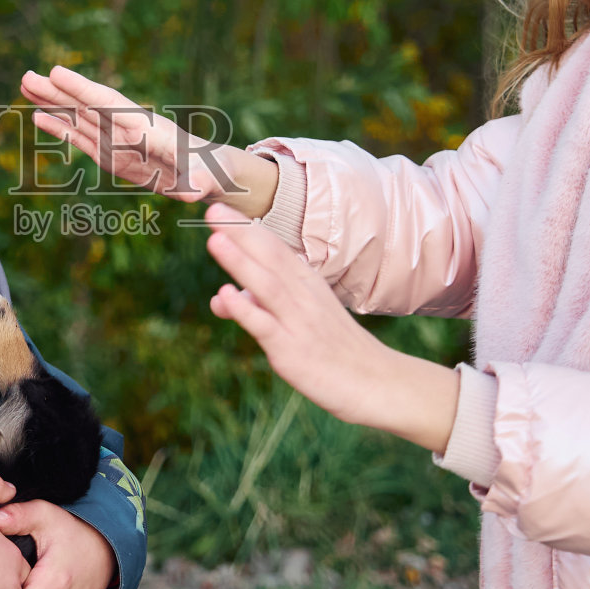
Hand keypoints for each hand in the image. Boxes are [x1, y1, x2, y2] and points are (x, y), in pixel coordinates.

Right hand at [19, 66, 279, 216]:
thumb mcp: (208, 178)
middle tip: (26, 75)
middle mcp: (127, 128)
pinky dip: (59, 127)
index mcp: (146, 128)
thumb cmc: (212, 173)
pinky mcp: (112, 155)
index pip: (110, 103)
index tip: (56, 72)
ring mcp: (116, 140)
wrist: (211, 174)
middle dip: (58, 90)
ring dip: (52, 102)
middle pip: (87, 104)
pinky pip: (81, 137)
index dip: (83, 88)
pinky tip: (38, 116)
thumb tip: (198, 189)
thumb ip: (200, 181)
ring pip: (79, 116)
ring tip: (24, 84)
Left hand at [204, 203, 460, 452]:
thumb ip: (258, 307)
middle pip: (271, 259)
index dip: (248, 228)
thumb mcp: (297, 319)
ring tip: (214, 239)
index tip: (222, 205)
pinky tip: (225, 296)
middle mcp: (304, 296)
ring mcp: (299, 322)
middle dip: (241, 234)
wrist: (376, 383)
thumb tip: (222, 296)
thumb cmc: (334, 348)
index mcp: (307, 284)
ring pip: (267, 286)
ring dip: (240, 262)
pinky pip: (267, 327)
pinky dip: (246, 310)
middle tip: (213, 208)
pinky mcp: (293, 351)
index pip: (275, 249)